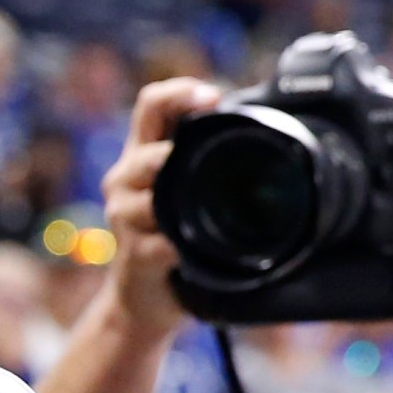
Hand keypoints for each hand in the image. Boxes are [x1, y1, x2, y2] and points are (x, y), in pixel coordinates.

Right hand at [100, 77, 219, 337]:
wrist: (142, 300)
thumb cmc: (170, 241)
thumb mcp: (184, 194)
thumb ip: (204, 163)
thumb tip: (267, 131)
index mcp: (142, 156)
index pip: (151, 105)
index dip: (179, 92)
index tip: (213, 97)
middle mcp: (125, 179)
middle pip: (146, 145)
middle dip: (173, 147)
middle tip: (204, 151)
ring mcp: (125, 216)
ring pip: (148, 192)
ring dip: (173, 191)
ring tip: (193, 201)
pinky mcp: (134, 252)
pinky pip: (160, 241)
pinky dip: (180, 245)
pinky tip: (190, 250)